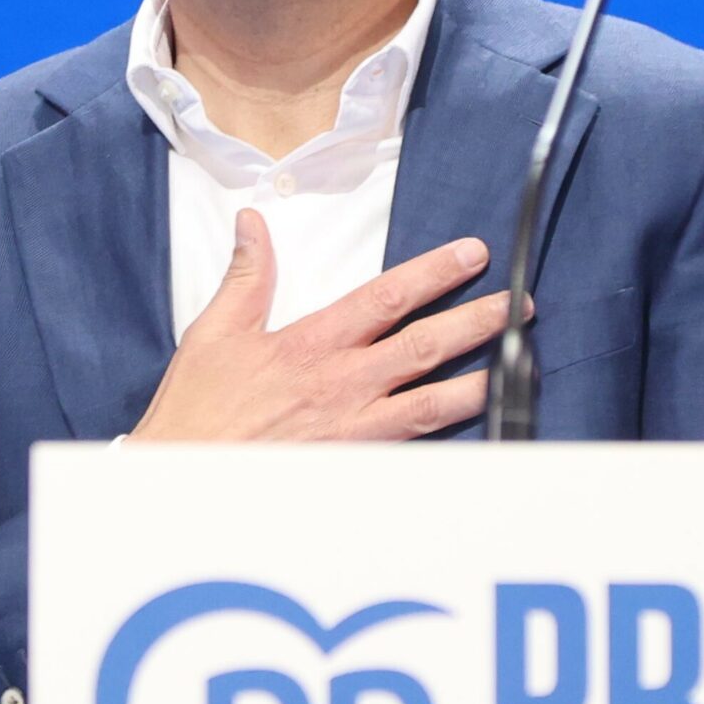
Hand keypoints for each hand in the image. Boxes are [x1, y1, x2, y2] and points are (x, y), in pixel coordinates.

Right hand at [129, 211, 513, 441]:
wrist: (183, 481)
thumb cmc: (197, 412)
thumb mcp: (213, 334)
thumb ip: (245, 277)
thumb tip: (253, 222)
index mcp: (312, 345)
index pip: (386, 298)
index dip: (435, 273)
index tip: (472, 254)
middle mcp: (342, 385)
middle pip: (425, 346)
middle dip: (478, 322)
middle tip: (520, 305)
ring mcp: (354, 430)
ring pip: (433, 404)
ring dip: (481, 381)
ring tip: (519, 364)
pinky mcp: (354, 466)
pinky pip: (413, 450)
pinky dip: (449, 439)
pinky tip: (481, 429)